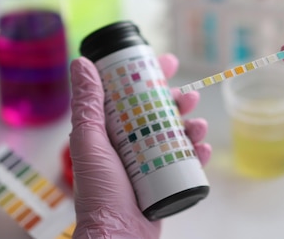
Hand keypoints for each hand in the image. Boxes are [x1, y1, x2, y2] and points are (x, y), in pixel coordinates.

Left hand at [69, 54, 210, 238]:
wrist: (117, 236)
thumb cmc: (98, 192)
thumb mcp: (90, 141)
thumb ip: (87, 103)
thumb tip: (81, 63)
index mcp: (110, 131)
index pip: (132, 95)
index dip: (151, 76)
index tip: (167, 62)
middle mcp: (131, 144)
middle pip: (159, 112)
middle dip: (178, 101)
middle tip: (189, 96)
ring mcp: (150, 162)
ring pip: (177, 134)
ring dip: (192, 125)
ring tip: (199, 126)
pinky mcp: (166, 181)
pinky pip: (187, 161)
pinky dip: (198, 153)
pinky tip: (203, 150)